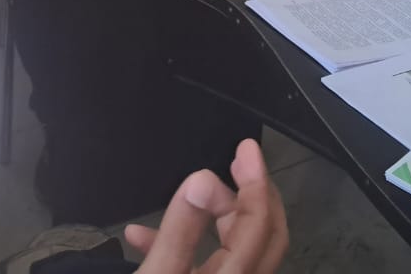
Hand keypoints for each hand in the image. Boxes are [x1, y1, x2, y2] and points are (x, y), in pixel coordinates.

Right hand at [127, 138, 287, 273]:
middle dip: (253, 194)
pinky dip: (187, 244)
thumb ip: (179, 230)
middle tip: (236, 163)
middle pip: (265, 235)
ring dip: (218, 216)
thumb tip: (202, 179)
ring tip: (192, 192)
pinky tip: (145, 236)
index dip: (255, 181)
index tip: (246, 148)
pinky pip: (210, 265)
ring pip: (240, 247)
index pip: (258, 224)